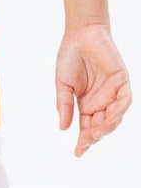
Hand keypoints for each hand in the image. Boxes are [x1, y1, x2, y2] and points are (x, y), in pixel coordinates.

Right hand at [55, 23, 131, 156]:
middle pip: (101, 126)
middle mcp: (101, 102)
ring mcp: (112, 93)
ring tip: (96, 133)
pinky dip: (120, 110)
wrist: (80, 34)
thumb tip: (64, 128)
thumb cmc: (70, 57)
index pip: (87, 128)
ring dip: (107, 127)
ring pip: (114, 117)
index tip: (77, 152)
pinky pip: (124, 101)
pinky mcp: (122, 82)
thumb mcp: (63, 84)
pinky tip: (111, 117)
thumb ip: (64, 105)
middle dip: (95, 136)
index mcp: (86, 104)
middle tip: (86, 142)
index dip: (84, 141)